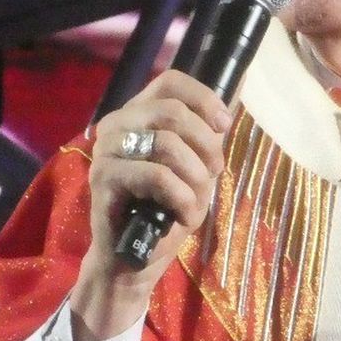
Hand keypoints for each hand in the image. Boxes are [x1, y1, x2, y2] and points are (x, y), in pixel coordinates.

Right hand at [70, 70, 231, 340]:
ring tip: (197, 201)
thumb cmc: (166, 209)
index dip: (204, 98)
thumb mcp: (195, 166)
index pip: (171, 81)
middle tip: (214, 173)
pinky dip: (182, 198)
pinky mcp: (103, 179)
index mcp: (138, 113)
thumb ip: (206, 134)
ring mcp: (106, 150)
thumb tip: (238, 91)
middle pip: (172, 111)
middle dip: (206, 145)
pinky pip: (156, 176)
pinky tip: (183, 215)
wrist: (134, 258)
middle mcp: (117, 124)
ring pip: (167, 143)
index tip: (225, 126)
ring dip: (195, 177)